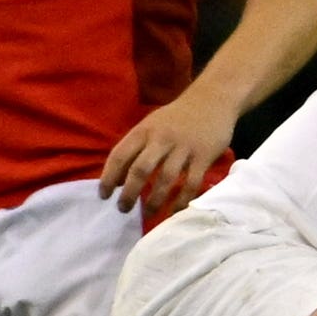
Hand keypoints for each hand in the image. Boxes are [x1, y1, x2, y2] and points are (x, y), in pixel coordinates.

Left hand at [101, 91, 236, 216]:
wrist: (212, 100)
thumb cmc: (177, 117)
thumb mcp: (151, 125)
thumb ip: (135, 148)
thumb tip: (117, 180)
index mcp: (144, 131)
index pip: (120, 155)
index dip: (108, 177)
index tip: (104, 196)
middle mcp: (162, 139)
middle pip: (141, 170)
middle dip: (129, 193)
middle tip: (124, 210)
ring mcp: (184, 148)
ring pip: (166, 179)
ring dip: (154, 200)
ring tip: (147, 215)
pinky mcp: (204, 157)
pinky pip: (191, 183)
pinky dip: (181, 200)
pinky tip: (174, 211)